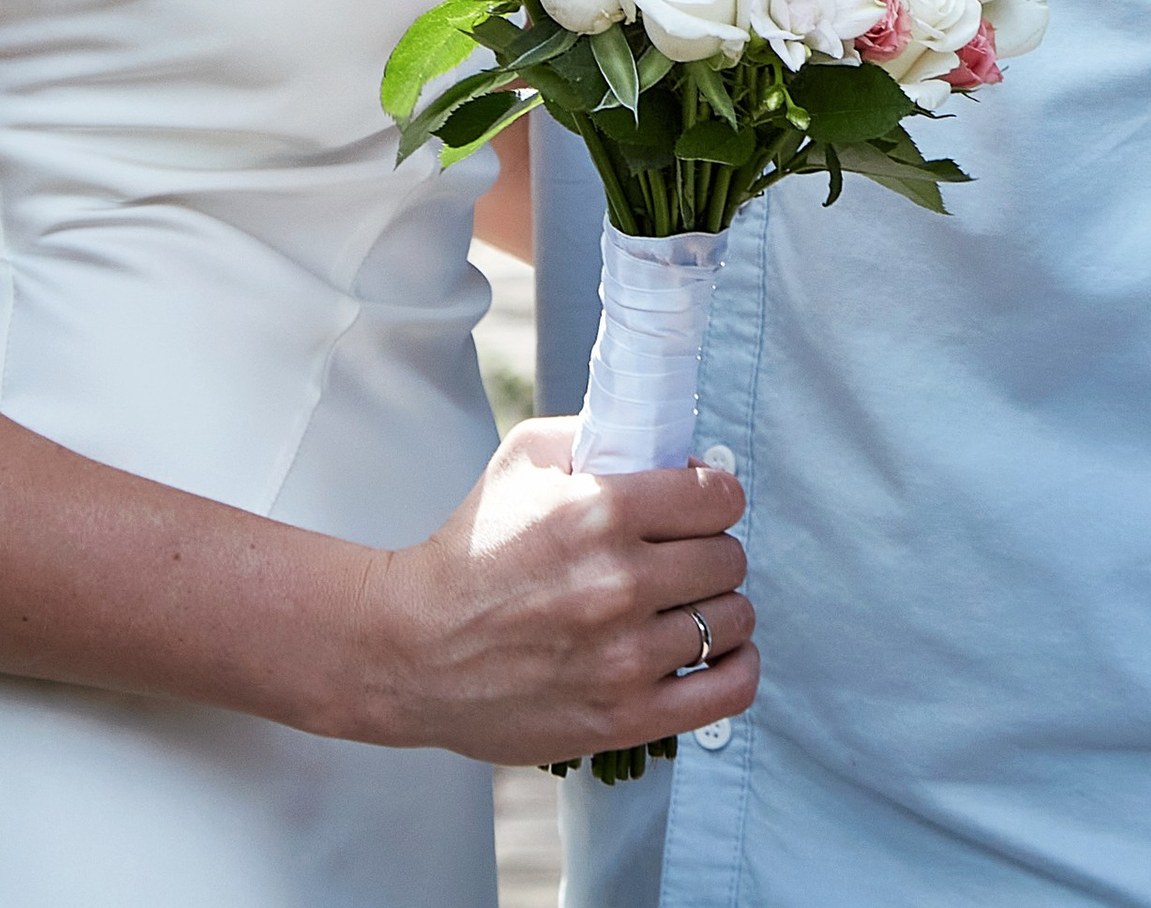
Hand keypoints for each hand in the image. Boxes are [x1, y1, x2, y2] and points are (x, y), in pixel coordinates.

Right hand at [345, 418, 755, 762]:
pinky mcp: (625, 717)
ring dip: (721, 608)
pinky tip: (716, 653)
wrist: (413, 648)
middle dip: (714, 550)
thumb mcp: (523, 458)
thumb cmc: (470, 550)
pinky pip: (729, 690)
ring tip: (691, 606)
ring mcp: (625, 656)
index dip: (716, 496)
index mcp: (601, 510)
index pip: (718, 496)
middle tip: (686, 557)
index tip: (702, 507)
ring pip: (733, 619)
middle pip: (730, 558)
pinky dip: (737, 667)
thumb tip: (671, 447)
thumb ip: (596, 434)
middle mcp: (621, 582)